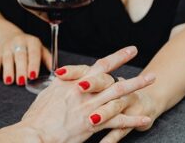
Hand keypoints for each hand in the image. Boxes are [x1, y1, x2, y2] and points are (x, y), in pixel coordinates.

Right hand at [0, 33, 51, 85]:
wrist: (10, 36)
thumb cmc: (29, 48)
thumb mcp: (40, 49)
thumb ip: (48, 59)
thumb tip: (57, 71)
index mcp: (32, 41)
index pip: (33, 53)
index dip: (33, 64)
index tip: (33, 75)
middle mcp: (19, 41)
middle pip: (20, 56)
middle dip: (21, 69)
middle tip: (22, 82)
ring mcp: (7, 46)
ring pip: (7, 58)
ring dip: (8, 70)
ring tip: (9, 81)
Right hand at [19, 47, 154, 142]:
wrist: (34, 133)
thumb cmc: (36, 117)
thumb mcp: (46, 95)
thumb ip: (59, 87)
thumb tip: (63, 82)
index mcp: (70, 82)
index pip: (96, 66)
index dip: (114, 57)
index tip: (127, 51)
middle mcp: (81, 91)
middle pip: (110, 75)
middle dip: (126, 66)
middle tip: (141, 61)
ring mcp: (88, 106)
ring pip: (118, 93)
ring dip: (136, 86)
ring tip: (150, 80)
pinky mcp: (92, 123)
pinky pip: (117, 121)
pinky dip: (132, 119)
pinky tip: (144, 118)